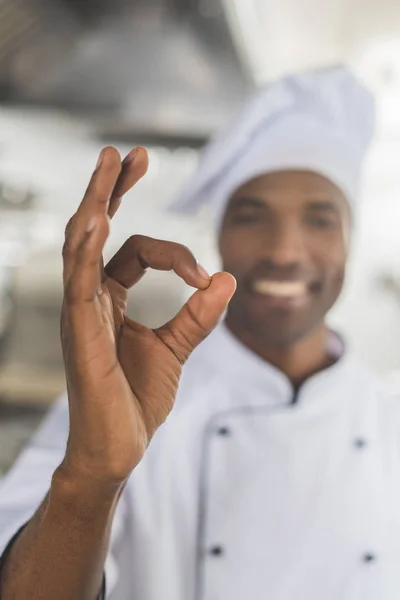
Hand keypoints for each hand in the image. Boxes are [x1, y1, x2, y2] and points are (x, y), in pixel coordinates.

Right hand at [60, 146, 235, 485]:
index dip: (177, 254)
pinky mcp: (78, 331)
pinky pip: (78, 280)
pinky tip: (97, 217)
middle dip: (112, 188)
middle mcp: (90, 297)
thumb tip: (228, 278)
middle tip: (131, 152)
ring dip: (95, 200)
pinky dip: (86, 246)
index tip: (205, 275)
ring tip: (110, 161)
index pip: (136, 249)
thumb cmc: (137, 399)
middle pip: (96, 229)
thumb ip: (199, 315)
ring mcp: (79, 311)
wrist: (118, 448)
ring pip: (81, 243)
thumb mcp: (176, 348)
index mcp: (111, 298)